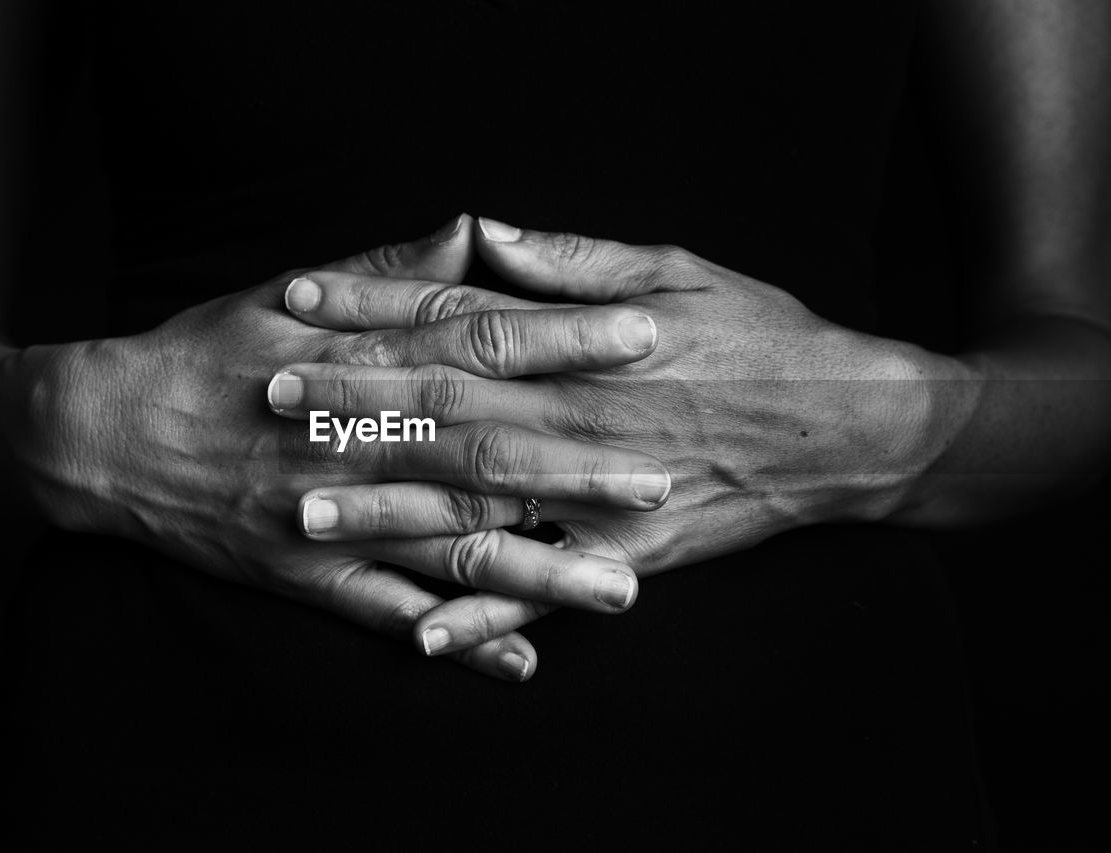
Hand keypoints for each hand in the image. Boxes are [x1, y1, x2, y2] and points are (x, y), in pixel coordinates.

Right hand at [2, 216, 667, 679]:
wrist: (101, 433)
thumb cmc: (205, 353)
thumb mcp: (288, 294)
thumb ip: (390, 274)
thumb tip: (473, 231)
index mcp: (357, 363)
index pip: (479, 345)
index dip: (564, 341)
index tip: (643, 337)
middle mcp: (353, 441)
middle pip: (482, 455)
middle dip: (577, 469)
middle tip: (661, 479)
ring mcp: (330, 516)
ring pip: (449, 547)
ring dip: (540, 570)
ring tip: (621, 588)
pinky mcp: (305, 575)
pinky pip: (389, 614)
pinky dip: (453, 641)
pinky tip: (521, 664)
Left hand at [275, 218, 961, 590]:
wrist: (855, 427)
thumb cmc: (767, 335)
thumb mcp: (679, 270)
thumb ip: (575, 261)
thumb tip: (490, 235)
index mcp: (583, 344)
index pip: (456, 319)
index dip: (374, 308)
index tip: (300, 301)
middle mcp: (579, 418)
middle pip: (444, 409)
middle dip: (351, 404)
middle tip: (270, 401)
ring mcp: (602, 492)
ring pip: (476, 504)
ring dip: (388, 511)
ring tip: (306, 514)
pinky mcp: (630, 551)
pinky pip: (546, 591)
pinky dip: (486, 616)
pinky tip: (422, 635)